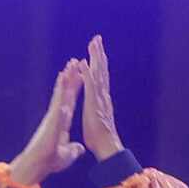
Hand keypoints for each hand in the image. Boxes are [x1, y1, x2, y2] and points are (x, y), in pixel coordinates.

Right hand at [8, 59, 86, 186]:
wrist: (37, 165)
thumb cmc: (49, 160)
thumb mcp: (66, 154)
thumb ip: (72, 149)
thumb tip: (78, 149)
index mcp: (60, 121)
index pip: (70, 101)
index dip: (75, 88)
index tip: (80, 76)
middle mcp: (56, 115)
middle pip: (65, 92)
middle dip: (71, 77)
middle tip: (75, 61)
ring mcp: (53, 115)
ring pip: (61, 93)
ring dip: (66, 78)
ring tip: (70, 64)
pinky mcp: (52, 118)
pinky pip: (58, 100)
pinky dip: (61, 90)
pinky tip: (64, 78)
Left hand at [82, 33, 121, 161]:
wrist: (106, 149)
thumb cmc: (100, 140)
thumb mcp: (97, 124)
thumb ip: (99, 117)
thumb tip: (101, 117)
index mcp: (101, 100)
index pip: (100, 78)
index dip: (99, 64)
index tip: (97, 52)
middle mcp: (102, 96)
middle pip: (101, 70)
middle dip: (99, 53)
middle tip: (97, 38)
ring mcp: (99, 98)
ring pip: (98, 73)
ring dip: (95, 57)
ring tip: (93, 42)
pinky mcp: (94, 104)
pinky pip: (89, 85)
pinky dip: (86, 73)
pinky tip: (82, 62)